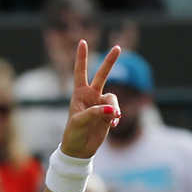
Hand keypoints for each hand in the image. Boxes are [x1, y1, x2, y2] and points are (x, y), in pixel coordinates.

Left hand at [59, 42, 121, 158]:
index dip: (81, 57)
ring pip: (113, 99)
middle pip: (102, 75)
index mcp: (79, 94)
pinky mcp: (108, 114)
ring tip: (112, 118)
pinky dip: (116, 118)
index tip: (82, 42)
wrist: (80, 149)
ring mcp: (100, 104)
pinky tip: (112, 126)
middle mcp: (91, 96)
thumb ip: (96, 113)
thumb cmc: (74, 133)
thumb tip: (113, 110)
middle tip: (118, 47)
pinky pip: (117, 110)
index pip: (80, 72)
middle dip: (110, 62)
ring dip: (114, 107)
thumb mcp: (80, 122)